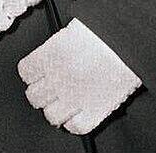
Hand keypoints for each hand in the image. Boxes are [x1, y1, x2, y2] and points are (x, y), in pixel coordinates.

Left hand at [18, 18, 140, 133]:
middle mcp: (59, 79)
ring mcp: (76, 98)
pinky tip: (77, 112)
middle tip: (49, 88)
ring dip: (55, 108)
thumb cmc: (103, 28)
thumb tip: (48, 58)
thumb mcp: (70, 29)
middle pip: (34, 97)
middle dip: (40, 92)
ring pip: (51, 115)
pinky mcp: (95, 111)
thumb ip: (55, 47)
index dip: (31, 73)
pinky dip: (74, 122)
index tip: (36, 73)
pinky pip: (76, 127)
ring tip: (63, 100)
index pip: (26, 72)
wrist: (130, 38)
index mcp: (50, 55)